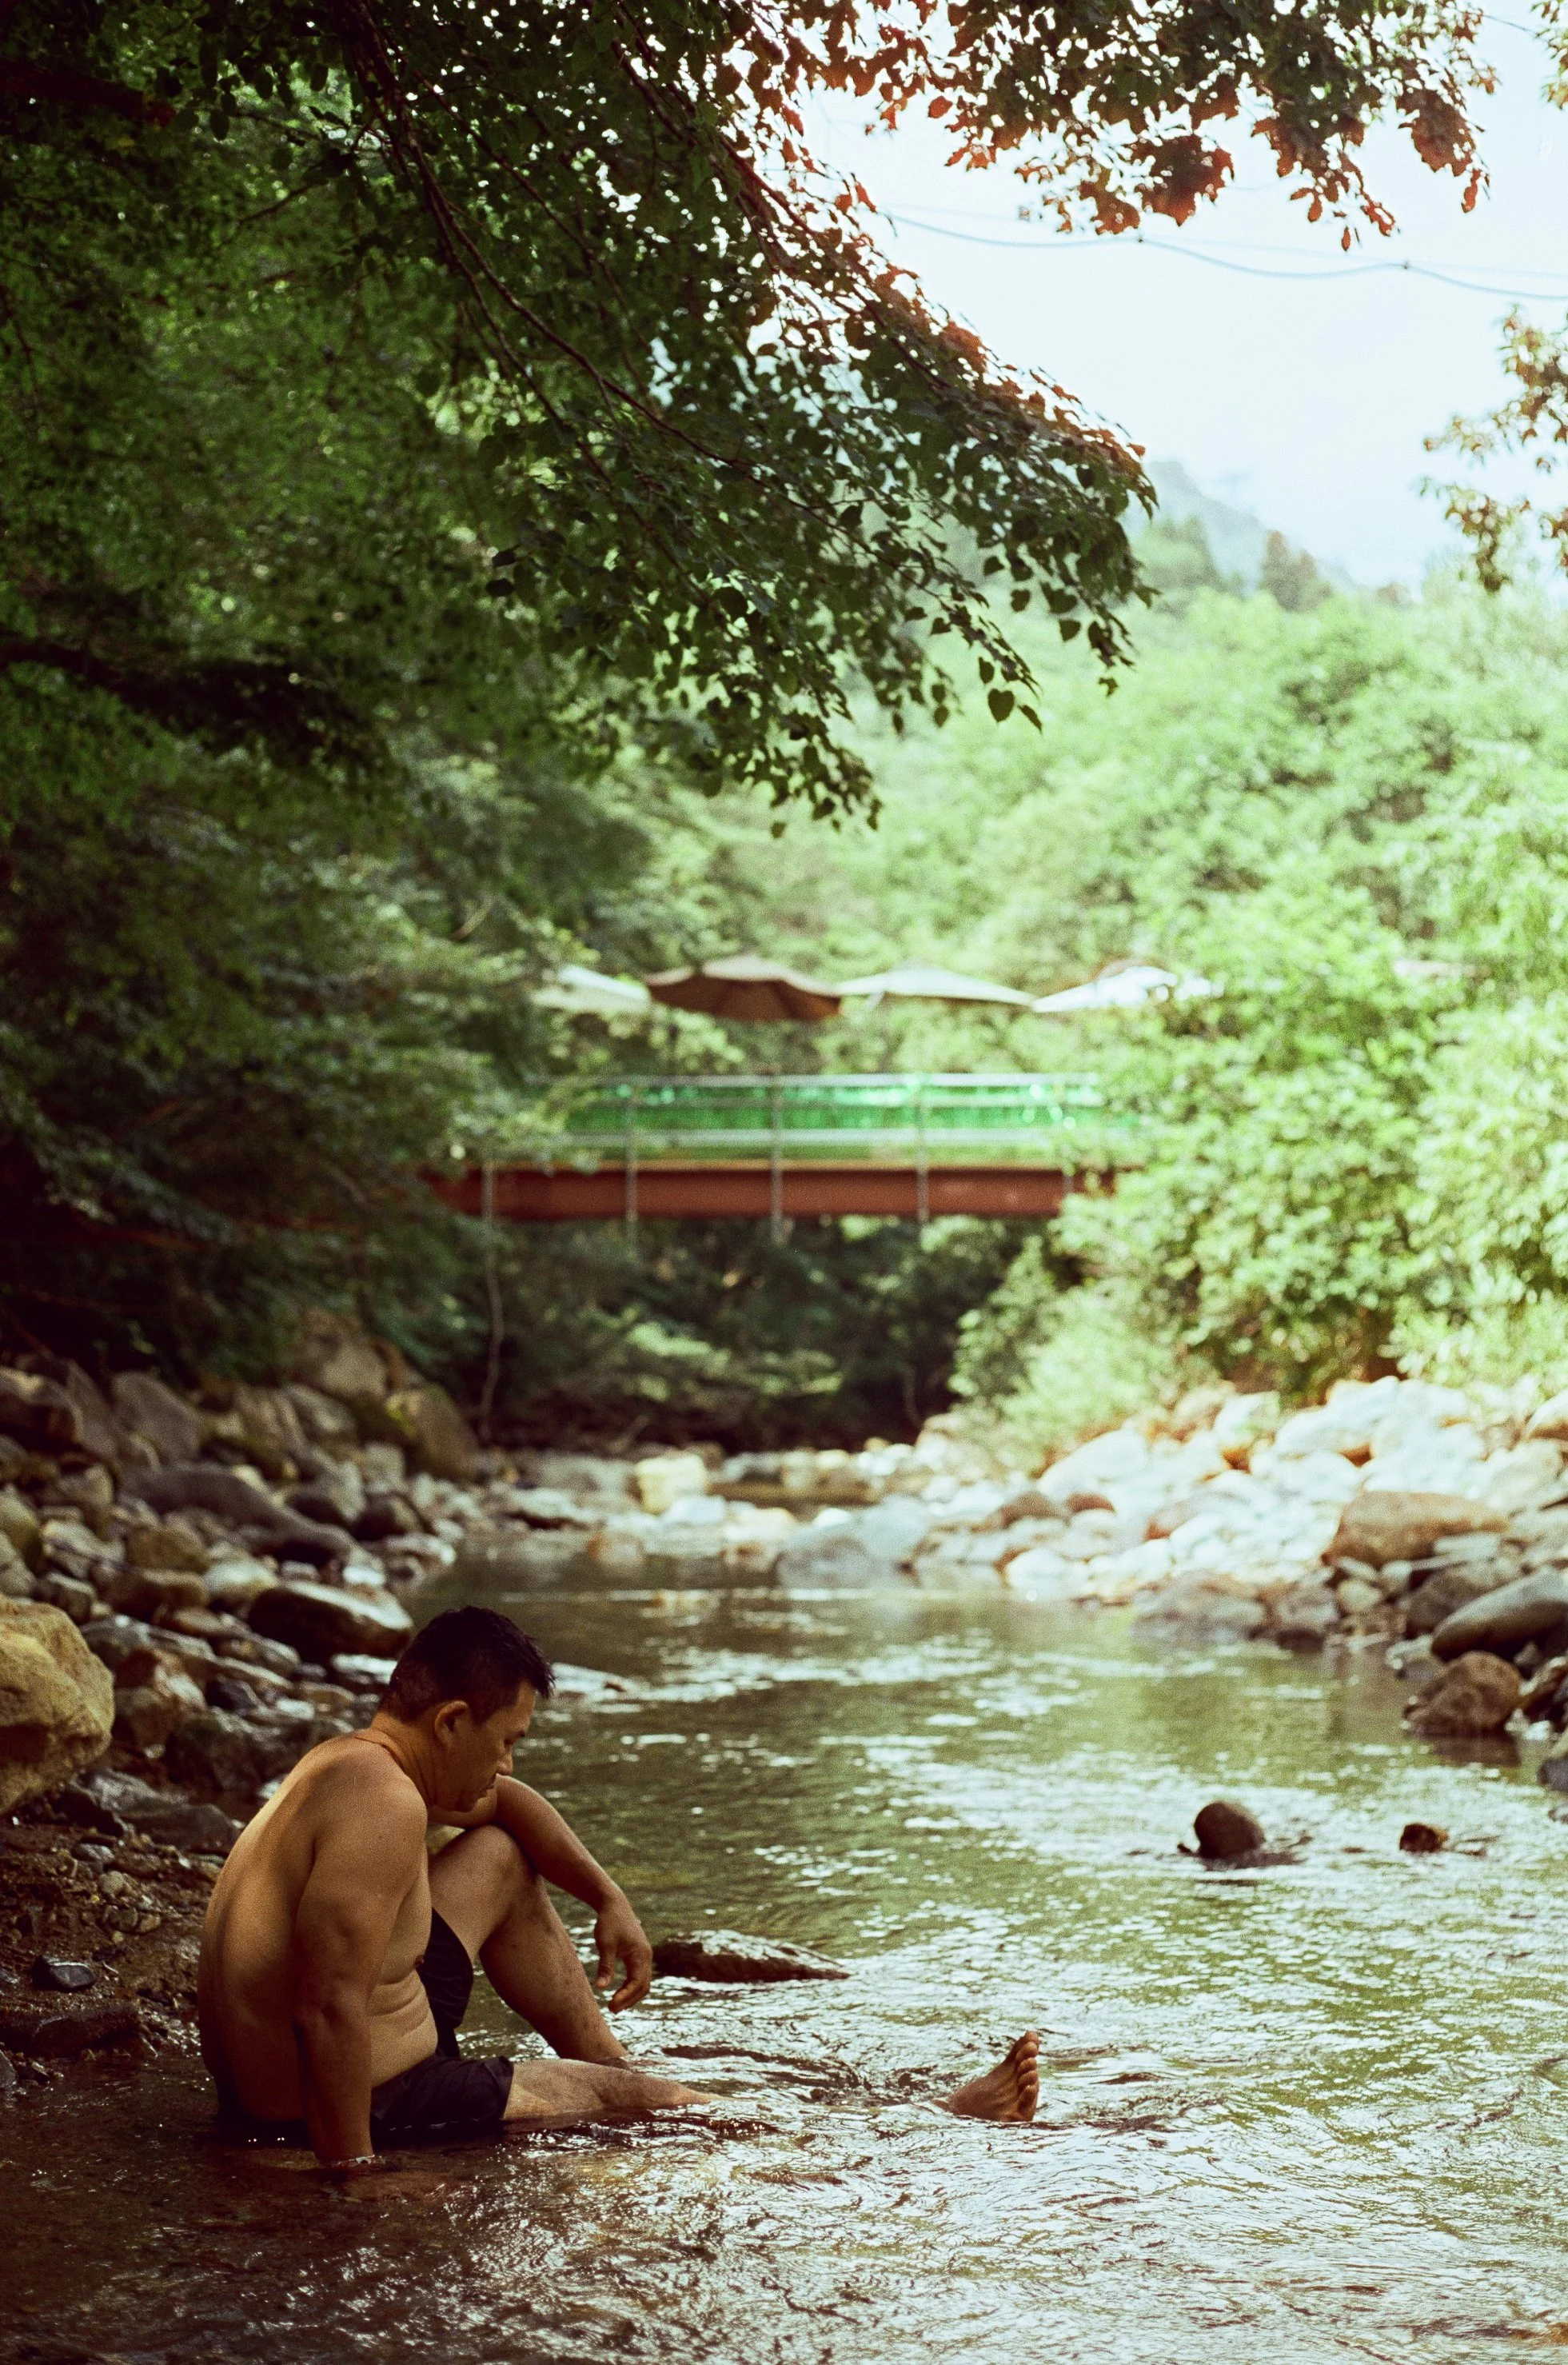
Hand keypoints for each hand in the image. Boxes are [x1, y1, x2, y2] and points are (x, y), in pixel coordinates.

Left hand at [593, 1890, 652, 2011]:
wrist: (614, 1904)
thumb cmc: (609, 1922)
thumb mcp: (605, 1944)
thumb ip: (605, 1966)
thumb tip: (601, 1988)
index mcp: (641, 1954)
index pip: (637, 1983)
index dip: (625, 1997)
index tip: (611, 2005)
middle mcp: (646, 1956)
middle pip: (643, 1986)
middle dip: (629, 2000)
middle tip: (611, 2010)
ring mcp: (644, 1956)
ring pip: (642, 1982)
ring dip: (630, 1995)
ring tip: (614, 2005)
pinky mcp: (638, 1955)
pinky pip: (638, 1976)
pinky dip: (630, 1987)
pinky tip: (618, 1993)